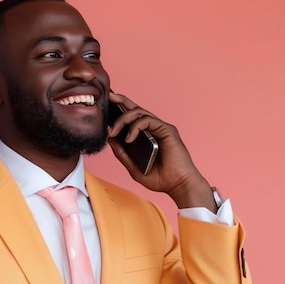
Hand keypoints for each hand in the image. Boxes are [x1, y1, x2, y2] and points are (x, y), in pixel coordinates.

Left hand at [107, 92, 216, 211]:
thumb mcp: (134, 167)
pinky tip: (129, 138)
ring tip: (113, 131)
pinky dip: (135, 127)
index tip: (106, 110)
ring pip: (139, 112)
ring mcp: (161, 128)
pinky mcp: (167, 129)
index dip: (119, 111)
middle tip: (109, 98)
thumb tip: (110, 139)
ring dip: (123, 119)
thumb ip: (122, 154)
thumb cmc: (161, 178)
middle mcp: (154, 129)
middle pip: (136, 109)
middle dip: (121, 101)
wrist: (178, 185)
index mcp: (147, 136)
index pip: (132, 118)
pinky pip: (147, 120)